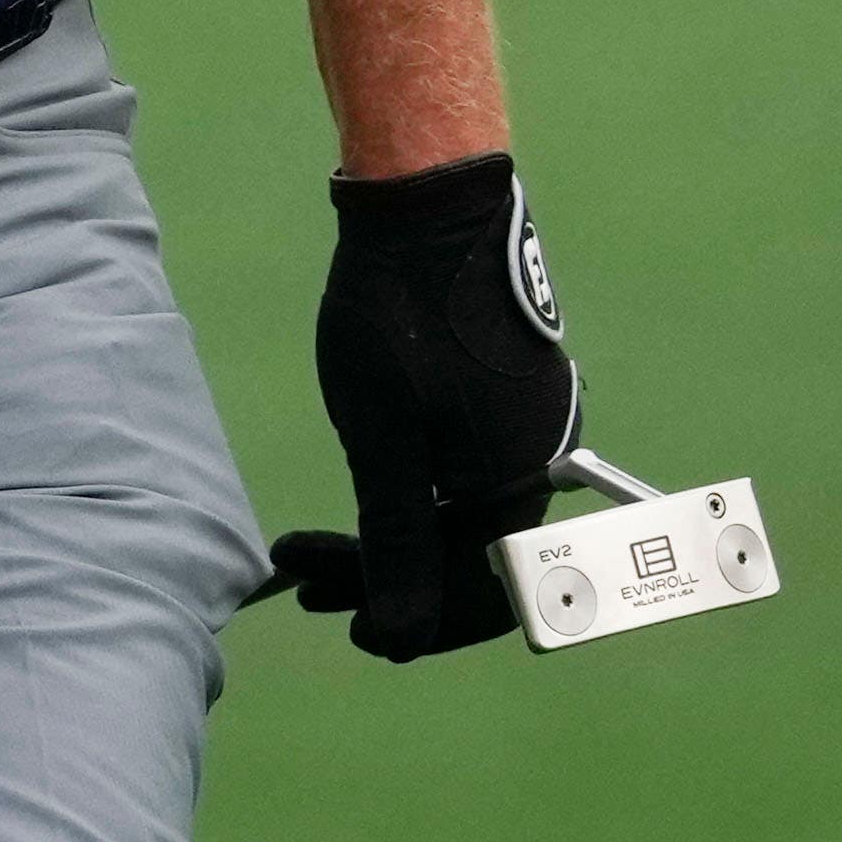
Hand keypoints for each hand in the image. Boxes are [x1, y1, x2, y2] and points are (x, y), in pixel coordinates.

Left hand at [277, 152, 580, 660]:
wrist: (429, 203)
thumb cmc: (400, 316)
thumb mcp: (383, 441)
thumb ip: (397, 545)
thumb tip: (399, 638)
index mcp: (520, 486)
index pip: (478, 596)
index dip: (412, 624)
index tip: (350, 630)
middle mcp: (538, 465)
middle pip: (464, 560)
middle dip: (382, 579)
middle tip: (303, 583)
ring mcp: (525, 429)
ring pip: (455, 516)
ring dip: (385, 540)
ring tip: (306, 550)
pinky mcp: (504, 398)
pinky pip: (460, 474)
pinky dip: (406, 494)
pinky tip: (359, 493)